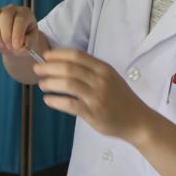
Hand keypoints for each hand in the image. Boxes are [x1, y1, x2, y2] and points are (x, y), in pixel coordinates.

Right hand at [0, 5, 45, 55]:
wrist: (17, 44)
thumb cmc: (26, 42)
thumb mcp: (31, 44)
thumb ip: (27, 44)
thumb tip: (19, 46)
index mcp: (25, 13)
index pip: (20, 20)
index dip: (17, 34)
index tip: (16, 46)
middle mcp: (12, 10)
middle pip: (5, 15)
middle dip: (5, 34)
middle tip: (8, 47)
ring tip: (0, 46)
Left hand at [34, 49, 154, 143]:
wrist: (138, 121)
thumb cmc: (120, 98)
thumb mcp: (110, 78)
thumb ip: (91, 71)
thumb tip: (62, 65)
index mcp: (104, 68)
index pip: (77, 56)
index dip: (58, 54)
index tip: (45, 56)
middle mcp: (100, 80)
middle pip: (69, 68)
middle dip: (49, 67)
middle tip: (37, 69)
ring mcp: (97, 96)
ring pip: (67, 84)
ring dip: (50, 83)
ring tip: (42, 84)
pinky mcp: (93, 112)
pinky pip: (69, 104)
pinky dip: (55, 101)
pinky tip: (48, 100)